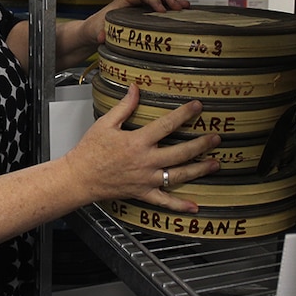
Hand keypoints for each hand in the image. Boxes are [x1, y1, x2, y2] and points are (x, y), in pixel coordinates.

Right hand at [63, 84, 219, 212]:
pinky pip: (164, 201)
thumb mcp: (105, 123)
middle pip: (181, 152)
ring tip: (215, 163)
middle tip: (216, 138)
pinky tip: (195, 206)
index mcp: (138, 142)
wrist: (79, 177)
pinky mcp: (142, 193)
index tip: (198, 106)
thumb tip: (135, 89)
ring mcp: (146, 179)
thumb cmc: (89, 150)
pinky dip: (180, 205)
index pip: (167, 125)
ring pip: (178, 175)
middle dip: (201, 144)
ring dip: (199, 169)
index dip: (184, 114)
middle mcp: (146, 161)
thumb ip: (124, 107)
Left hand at [89, 0, 189, 46]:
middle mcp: (133, 0)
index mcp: (123, 0)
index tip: (161, 10)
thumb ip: (100, 32)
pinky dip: (171, 6)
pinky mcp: (144, 12)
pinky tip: (180, 12)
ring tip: (185, 6)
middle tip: (178, 7)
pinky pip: (160, 4)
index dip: (153, 0)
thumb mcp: (96, 30)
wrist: (93, 30)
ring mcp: (139, 5)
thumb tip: (102, 36)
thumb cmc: (96, 27)